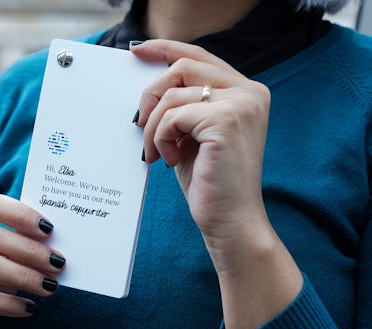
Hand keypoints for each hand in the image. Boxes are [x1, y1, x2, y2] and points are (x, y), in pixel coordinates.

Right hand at [0, 194, 64, 328]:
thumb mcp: (4, 255)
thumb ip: (20, 240)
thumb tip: (55, 238)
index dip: (22, 214)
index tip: (49, 230)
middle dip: (30, 250)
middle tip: (58, 263)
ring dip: (25, 276)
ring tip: (50, 286)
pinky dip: (10, 303)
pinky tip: (30, 308)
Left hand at [131, 39, 269, 249]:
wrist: (230, 221)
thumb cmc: (210, 181)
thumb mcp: (194, 135)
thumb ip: (183, 106)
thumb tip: (149, 86)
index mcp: (245, 92)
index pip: (199, 56)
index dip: (166, 48)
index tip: (138, 51)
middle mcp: (249, 92)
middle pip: (183, 66)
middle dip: (151, 94)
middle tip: (139, 123)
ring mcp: (241, 104)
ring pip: (172, 94)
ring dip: (154, 126)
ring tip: (157, 153)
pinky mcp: (226, 120)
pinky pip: (173, 116)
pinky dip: (161, 138)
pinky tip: (169, 160)